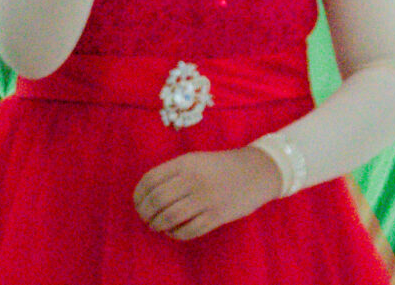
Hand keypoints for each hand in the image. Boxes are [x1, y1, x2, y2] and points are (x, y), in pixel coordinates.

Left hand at [131, 147, 282, 240]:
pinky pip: (187, 231)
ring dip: (157, 225)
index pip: (151, 180)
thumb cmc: (220, 167)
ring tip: (156, 225)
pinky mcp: (217, 216)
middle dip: (146, 213)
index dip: (139, 195)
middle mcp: (193, 179)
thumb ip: (173, 174)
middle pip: (157, 200)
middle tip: (146, 218)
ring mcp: (206, 199)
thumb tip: (146, 195)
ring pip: (170, 217)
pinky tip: (172, 231)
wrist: (256, 172)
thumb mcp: (195, 160)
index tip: (138, 203)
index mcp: (185, 163)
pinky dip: (174, 234)